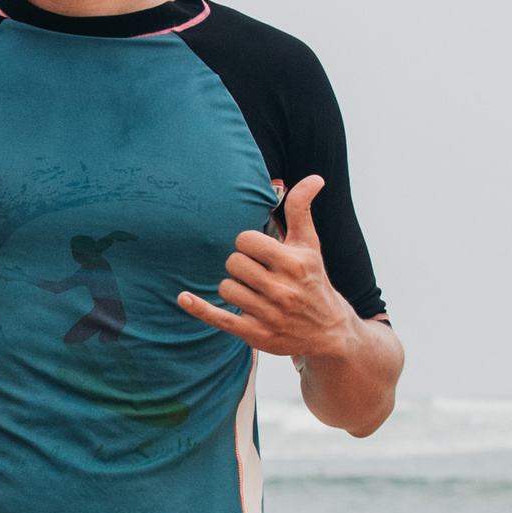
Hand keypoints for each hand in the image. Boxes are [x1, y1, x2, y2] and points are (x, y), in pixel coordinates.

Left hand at [176, 176, 356, 362]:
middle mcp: (282, 289)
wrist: (328, 330)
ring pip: (226, 287)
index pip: (245, 241)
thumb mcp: (310, 244)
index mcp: (293, 263)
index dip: (248, 245)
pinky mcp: (255, 334)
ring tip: (254, 292)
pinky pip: (218, 317)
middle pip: (233, 263)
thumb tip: (314, 177)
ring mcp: (268, 314)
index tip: (261, 253)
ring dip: (234, 287)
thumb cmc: (312, 278)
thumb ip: (302, 210)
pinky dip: (199, 308)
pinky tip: (183, 297)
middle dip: (241, 266)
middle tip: (258, 275)